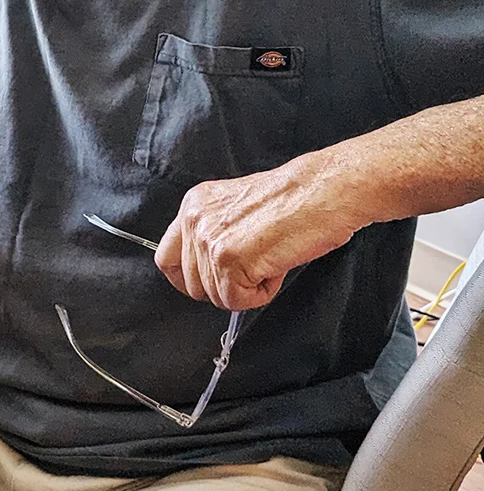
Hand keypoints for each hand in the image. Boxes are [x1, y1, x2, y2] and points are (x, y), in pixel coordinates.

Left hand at [154, 155, 363, 310]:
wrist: (323, 190)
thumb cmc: (294, 199)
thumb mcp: (236, 208)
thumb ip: (213, 233)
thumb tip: (206, 270)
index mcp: (194, 206)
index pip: (166, 258)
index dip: (187, 280)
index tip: (207, 286)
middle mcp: (195, 220)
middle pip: (192, 284)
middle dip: (225, 287)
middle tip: (255, 268)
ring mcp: (210, 240)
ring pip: (217, 296)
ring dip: (248, 288)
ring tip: (269, 260)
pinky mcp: (229, 259)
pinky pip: (237, 300)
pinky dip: (262, 293)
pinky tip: (275, 267)